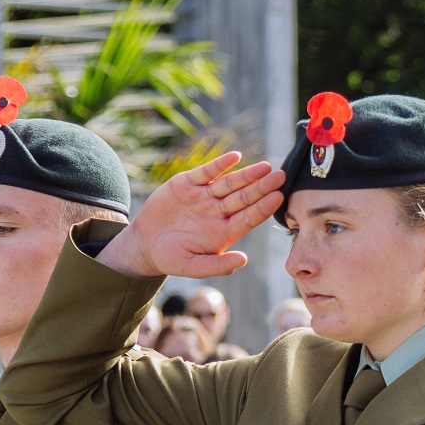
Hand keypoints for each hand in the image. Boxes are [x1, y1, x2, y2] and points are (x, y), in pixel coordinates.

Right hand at [98, 153, 285, 278]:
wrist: (144, 243)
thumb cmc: (171, 258)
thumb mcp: (192, 267)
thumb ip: (218, 265)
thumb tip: (244, 260)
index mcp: (223, 232)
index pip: (248, 218)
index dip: (262, 207)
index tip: (278, 197)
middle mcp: (218, 212)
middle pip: (244, 197)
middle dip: (261, 187)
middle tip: (280, 176)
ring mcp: (204, 197)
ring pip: (229, 183)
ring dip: (246, 174)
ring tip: (264, 167)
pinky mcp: (188, 184)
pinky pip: (207, 172)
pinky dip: (220, 164)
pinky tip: (234, 157)